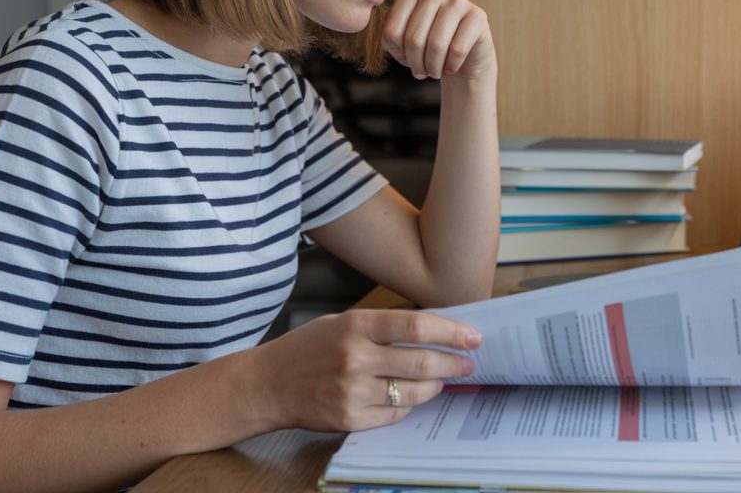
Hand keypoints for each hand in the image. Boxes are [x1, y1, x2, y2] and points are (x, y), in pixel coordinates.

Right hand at [254, 309, 481, 432]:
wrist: (266, 383)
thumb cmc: (307, 348)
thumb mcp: (340, 322)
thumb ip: (380, 326)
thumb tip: (431, 330)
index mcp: (356, 326)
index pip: (416, 326)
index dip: (451, 331)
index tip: (474, 337)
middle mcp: (355, 357)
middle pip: (421, 361)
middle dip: (453, 362)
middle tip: (468, 363)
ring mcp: (352, 391)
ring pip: (413, 392)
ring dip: (435, 385)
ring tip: (442, 379)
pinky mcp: (349, 419)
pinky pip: (395, 414)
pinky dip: (408, 405)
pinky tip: (410, 396)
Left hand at [383, 0, 495, 81]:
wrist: (463, 57)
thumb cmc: (429, 48)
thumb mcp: (402, 42)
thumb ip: (390, 38)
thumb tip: (393, 39)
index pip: (392, 31)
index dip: (398, 54)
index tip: (407, 60)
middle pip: (414, 39)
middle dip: (416, 64)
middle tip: (421, 72)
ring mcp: (459, 1)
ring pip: (436, 45)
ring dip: (433, 68)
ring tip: (434, 72)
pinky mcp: (478, 16)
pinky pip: (457, 49)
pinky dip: (451, 66)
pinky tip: (451, 66)